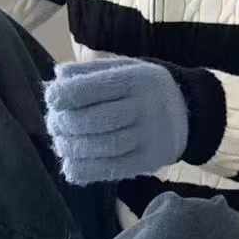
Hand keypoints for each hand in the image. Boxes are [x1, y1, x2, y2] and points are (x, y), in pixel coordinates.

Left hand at [44, 59, 188, 184]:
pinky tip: (70, 166)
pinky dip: (86, 170)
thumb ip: (90, 71)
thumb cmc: (143, 88)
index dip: (66, 95)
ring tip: (61, 144)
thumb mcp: (124, 68)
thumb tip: (57, 77)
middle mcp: (145, 107)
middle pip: (95, 120)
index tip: (50, 98)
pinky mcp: (149, 161)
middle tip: (53, 125)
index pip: (94, 87)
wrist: (188, 113)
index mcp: (136, 79)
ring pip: (103, 146)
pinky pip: (114, 169)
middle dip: (65, 124)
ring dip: (73, 148)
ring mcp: (149, 136)